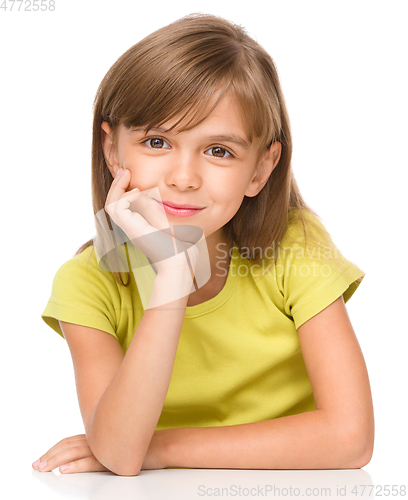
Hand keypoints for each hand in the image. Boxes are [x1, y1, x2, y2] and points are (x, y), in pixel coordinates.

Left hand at [31, 432, 166, 473]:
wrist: (161, 446)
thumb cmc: (140, 446)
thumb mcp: (117, 446)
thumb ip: (102, 446)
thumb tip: (87, 454)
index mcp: (98, 436)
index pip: (70, 441)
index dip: (54, 449)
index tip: (41, 457)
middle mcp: (99, 439)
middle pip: (68, 446)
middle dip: (50, 455)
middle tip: (35, 464)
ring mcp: (106, 448)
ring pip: (76, 453)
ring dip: (57, 461)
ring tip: (43, 468)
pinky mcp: (114, 458)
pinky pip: (92, 462)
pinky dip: (77, 465)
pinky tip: (66, 470)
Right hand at [104, 168, 200, 277]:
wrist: (180, 263)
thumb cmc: (182, 250)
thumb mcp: (177, 226)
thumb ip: (175, 217)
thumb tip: (180, 204)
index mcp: (140, 228)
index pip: (123, 207)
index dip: (123, 191)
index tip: (131, 176)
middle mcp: (132, 228)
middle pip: (112, 205)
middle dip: (117, 186)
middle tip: (124, 170)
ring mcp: (131, 229)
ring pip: (111, 205)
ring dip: (117, 188)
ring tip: (126, 174)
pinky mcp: (133, 229)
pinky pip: (117, 208)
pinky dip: (123, 196)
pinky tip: (137, 191)